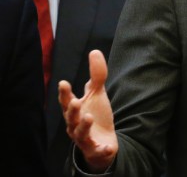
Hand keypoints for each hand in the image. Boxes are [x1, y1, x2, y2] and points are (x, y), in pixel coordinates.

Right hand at [58, 50, 117, 171]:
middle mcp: (75, 124)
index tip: (63, 82)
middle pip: (70, 118)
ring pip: (80, 133)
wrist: (102, 141)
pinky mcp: (95, 149)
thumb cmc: (95, 114)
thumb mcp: (97, 94)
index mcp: (75, 110)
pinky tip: (108, 147)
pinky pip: (97, 150)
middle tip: (76, 101)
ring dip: (84, 126)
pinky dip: (102, 150)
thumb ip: (96, 75)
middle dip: (72, 110)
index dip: (64, 93)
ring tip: (89, 117)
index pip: (67, 101)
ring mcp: (84, 138)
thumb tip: (94, 51)